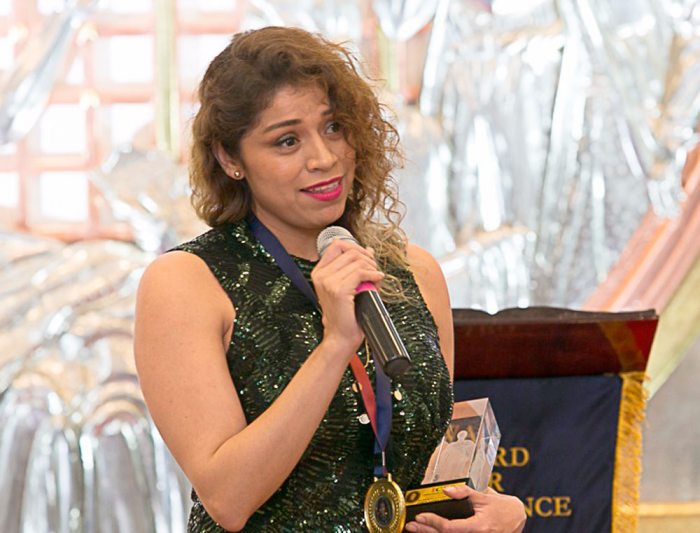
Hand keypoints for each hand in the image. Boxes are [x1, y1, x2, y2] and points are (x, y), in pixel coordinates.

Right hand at [311, 238, 382, 354]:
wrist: (341, 336)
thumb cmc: (346, 313)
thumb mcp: (349, 285)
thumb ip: (356, 267)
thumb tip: (369, 249)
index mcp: (319, 272)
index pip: (337, 245)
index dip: (355, 247)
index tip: (366, 257)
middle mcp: (321, 275)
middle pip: (349, 251)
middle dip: (367, 257)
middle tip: (374, 268)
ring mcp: (328, 282)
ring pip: (357, 261)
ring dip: (371, 267)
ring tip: (376, 277)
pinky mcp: (338, 290)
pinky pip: (361, 273)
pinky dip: (373, 274)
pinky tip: (378, 278)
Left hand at [404, 485, 525, 532]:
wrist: (517, 518)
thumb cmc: (501, 507)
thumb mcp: (483, 496)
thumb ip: (464, 492)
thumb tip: (446, 490)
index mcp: (479, 526)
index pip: (450, 527)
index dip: (434, 522)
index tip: (420, 516)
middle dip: (426, 531)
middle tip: (411, 526)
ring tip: (417, 530)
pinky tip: (432, 532)